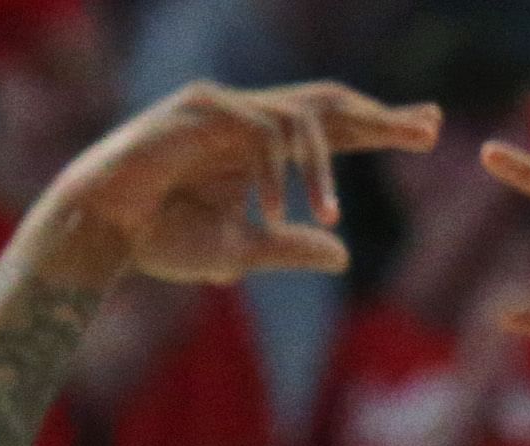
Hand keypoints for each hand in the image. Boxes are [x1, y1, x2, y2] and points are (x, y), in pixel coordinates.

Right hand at [33, 81, 439, 286]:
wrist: (100, 230)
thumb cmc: (159, 238)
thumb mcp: (238, 251)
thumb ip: (289, 248)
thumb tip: (344, 255)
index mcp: (260, 146)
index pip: (332, 126)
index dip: (380, 126)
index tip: (428, 129)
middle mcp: (248, 117)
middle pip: (329, 105)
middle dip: (381, 118)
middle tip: (429, 128)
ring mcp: (224, 107)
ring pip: (299, 117)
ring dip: (320, 168)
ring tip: (329, 215)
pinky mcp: (200, 109)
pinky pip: (259, 131)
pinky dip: (272, 172)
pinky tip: (269, 210)